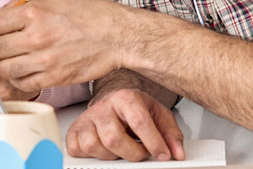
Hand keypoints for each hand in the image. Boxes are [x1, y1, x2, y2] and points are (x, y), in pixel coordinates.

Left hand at [0, 0, 130, 91]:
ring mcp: (43, 60)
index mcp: (32, 13)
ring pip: (5, 70)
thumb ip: (21, 4)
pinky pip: (23, 83)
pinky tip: (18, 71)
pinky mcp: (53, 78)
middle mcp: (35, 37)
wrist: (117, 35)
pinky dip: (16, 79)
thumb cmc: (89, 13)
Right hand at [66, 88, 184, 161]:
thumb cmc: (135, 108)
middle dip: (132, 153)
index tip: (162, 155)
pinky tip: (103, 149)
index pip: (139, 121)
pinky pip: (77, 149)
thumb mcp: (158, 114)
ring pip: (93, 145)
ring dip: (111, 155)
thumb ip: (170, 134)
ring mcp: (87, 118)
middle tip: (141, 153)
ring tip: (121, 150)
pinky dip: (91, 155)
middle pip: (113, 138)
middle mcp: (104, 106)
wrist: (113, 100)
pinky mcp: (75, 129)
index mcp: (125, 98)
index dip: (153, 142)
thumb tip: (177, 153)